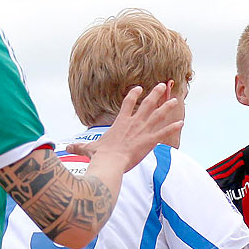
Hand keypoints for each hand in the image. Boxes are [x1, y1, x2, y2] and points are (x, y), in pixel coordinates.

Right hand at [69, 82, 183, 169]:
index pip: (127, 103)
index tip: (139, 88)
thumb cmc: (100, 156)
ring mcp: (142, 131)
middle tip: (163, 85)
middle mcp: (133, 123)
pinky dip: (173, 128)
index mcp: (120, 122)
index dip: (133, 94)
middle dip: (155, 94)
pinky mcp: (149, 141)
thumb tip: (66, 148)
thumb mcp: (89, 150)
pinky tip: (181, 123)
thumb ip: (79, 147)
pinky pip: (164, 133)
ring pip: (158, 115)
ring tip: (176, 100)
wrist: (110, 163)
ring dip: (168, 107)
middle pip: (147, 104)